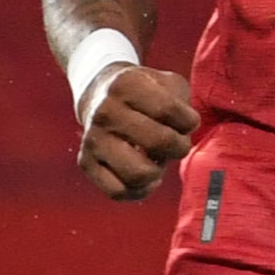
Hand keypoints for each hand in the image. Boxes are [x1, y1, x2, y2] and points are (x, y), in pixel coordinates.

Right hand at [76, 64, 199, 201]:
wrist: (100, 94)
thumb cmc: (147, 93)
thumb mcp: (168, 83)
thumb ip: (183, 106)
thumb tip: (180, 138)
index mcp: (126, 85)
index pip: (170, 111)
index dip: (189, 122)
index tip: (186, 121)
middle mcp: (105, 111)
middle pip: (158, 142)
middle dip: (179, 147)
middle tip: (176, 143)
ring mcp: (92, 138)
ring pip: (137, 173)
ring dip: (158, 172)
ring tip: (158, 160)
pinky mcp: (85, 162)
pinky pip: (117, 191)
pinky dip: (139, 190)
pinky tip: (147, 177)